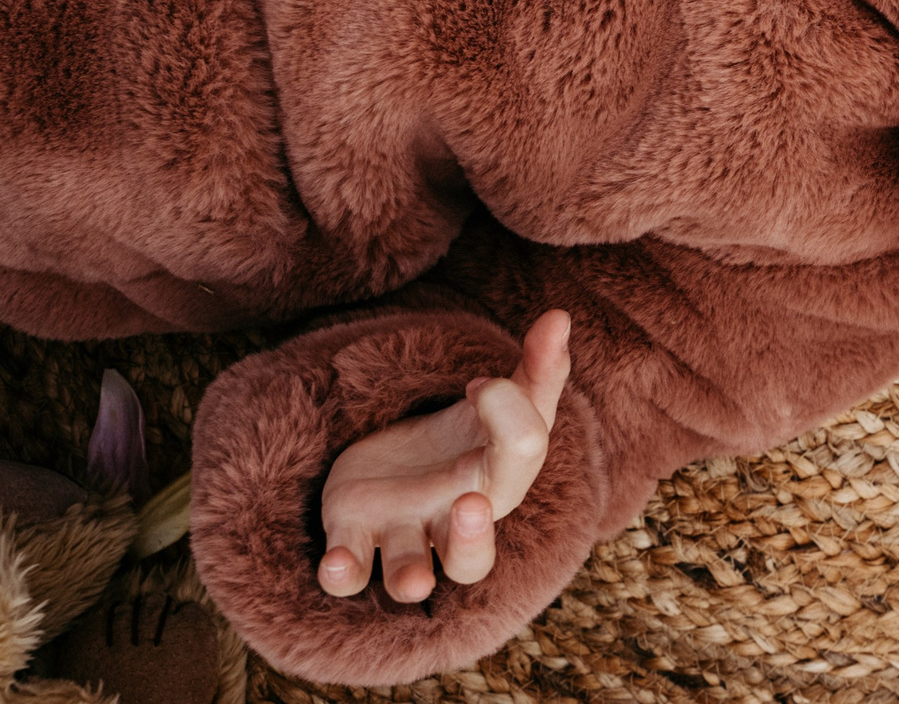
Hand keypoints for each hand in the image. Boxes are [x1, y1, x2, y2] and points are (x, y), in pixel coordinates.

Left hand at [315, 310, 570, 602]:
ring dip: (411, 576)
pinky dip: (343, 573)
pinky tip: (338, 563)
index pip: (519, 459)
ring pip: (410, 574)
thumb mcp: (506, 401)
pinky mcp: (352, 532)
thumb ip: (537, 367)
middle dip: (472, 539)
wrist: (402, 462)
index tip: (479, 383)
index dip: (506, 414)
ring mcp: (402, 531)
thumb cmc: (465, 440)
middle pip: (472, 561)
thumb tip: (560, 315)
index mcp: (496, 484)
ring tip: (414, 582)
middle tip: (471, 503)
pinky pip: (349, 573)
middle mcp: (451, 520)